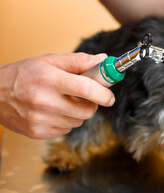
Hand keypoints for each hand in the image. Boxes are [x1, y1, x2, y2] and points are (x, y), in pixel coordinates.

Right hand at [0, 53, 114, 138]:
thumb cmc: (24, 74)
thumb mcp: (49, 61)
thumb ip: (78, 61)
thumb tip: (103, 60)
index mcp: (50, 80)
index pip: (86, 89)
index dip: (104, 94)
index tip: (110, 97)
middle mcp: (45, 101)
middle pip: (86, 110)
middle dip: (91, 104)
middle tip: (83, 97)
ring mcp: (40, 119)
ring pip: (78, 121)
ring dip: (77, 113)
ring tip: (63, 102)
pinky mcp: (37, 132)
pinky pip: (65, 130)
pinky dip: (65, 122)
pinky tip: (53, 112)